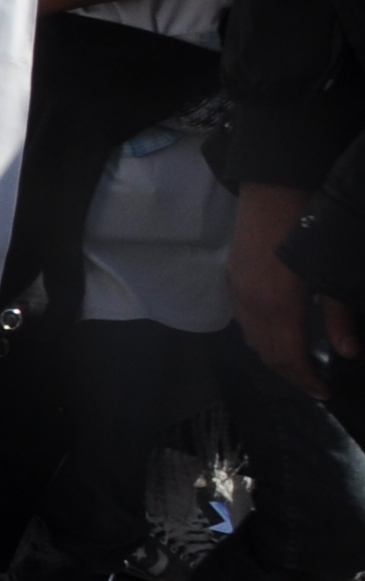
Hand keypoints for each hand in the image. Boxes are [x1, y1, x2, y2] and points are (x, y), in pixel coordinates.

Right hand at [230, 185, 354, 391]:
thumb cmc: (309, 228)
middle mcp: (251, 305)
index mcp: (278, 306)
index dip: (306, 379)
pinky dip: (260, 335)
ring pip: (251, 339)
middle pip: (266, 355)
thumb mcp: (331, 275)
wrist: (274, 189)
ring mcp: (237, 292)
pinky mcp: (232, 279)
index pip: (288, 358)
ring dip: (273, 356)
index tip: (325, 391)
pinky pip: (243, 320)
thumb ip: (338, 317)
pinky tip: (279, 330)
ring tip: (298, 360)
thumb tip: (347, 352)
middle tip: (314, 381)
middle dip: (290, 373)